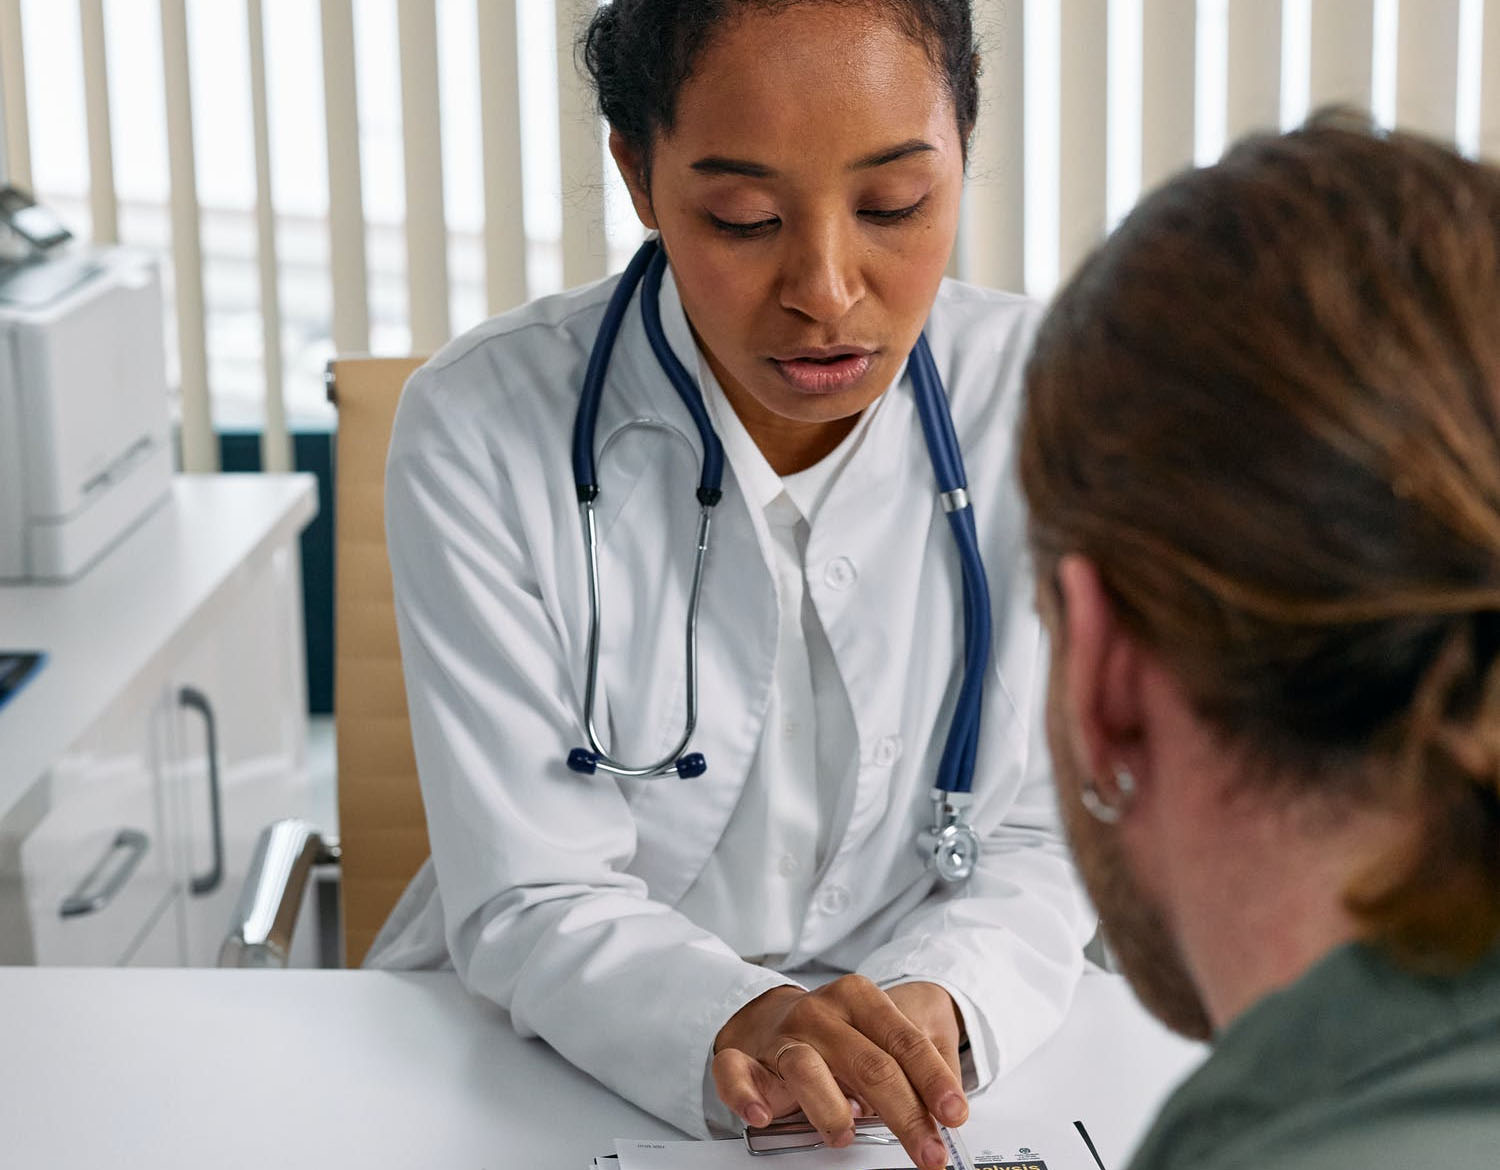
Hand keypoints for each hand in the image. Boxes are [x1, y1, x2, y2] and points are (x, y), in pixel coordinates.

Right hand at [711, 976, 967, 1169]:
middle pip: (868, 1063)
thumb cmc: (838, 1034)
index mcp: (860, 998)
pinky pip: (734, 1071)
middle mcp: (821, 1013)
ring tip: (846, 1135)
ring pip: (805, 1068)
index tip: (955, 1114)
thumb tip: (947, 1113)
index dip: (932, 1080)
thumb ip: (914, 1066)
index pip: (904, 1040)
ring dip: (830, 1109)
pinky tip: (760, 1115)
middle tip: (929, 1152)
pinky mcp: (744, 1057)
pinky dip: (743, 1093)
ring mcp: (782, 1035)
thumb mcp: (883, 1035)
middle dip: (904, 1113)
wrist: (768, 1013)